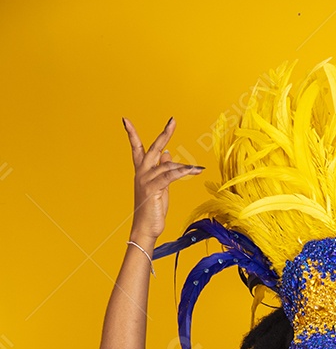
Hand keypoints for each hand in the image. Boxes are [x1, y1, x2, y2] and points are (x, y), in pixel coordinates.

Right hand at [122, 117, 204, 247]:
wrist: (145, 229)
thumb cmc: (153, 210)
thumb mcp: (160, 187)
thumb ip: (163, 171)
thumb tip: (167, 154)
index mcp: (142, 172)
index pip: (136, 149)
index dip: (132, 134)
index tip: (126, 120)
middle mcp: (142, 173)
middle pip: (153, 149)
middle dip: (164, 135)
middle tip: (172, 121)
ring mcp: (146, 180)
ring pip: (166, 165)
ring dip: (184, 167)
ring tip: (198, 169)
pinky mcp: (153, 188)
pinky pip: (170, 176)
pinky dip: (183, 172)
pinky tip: (194, 171)